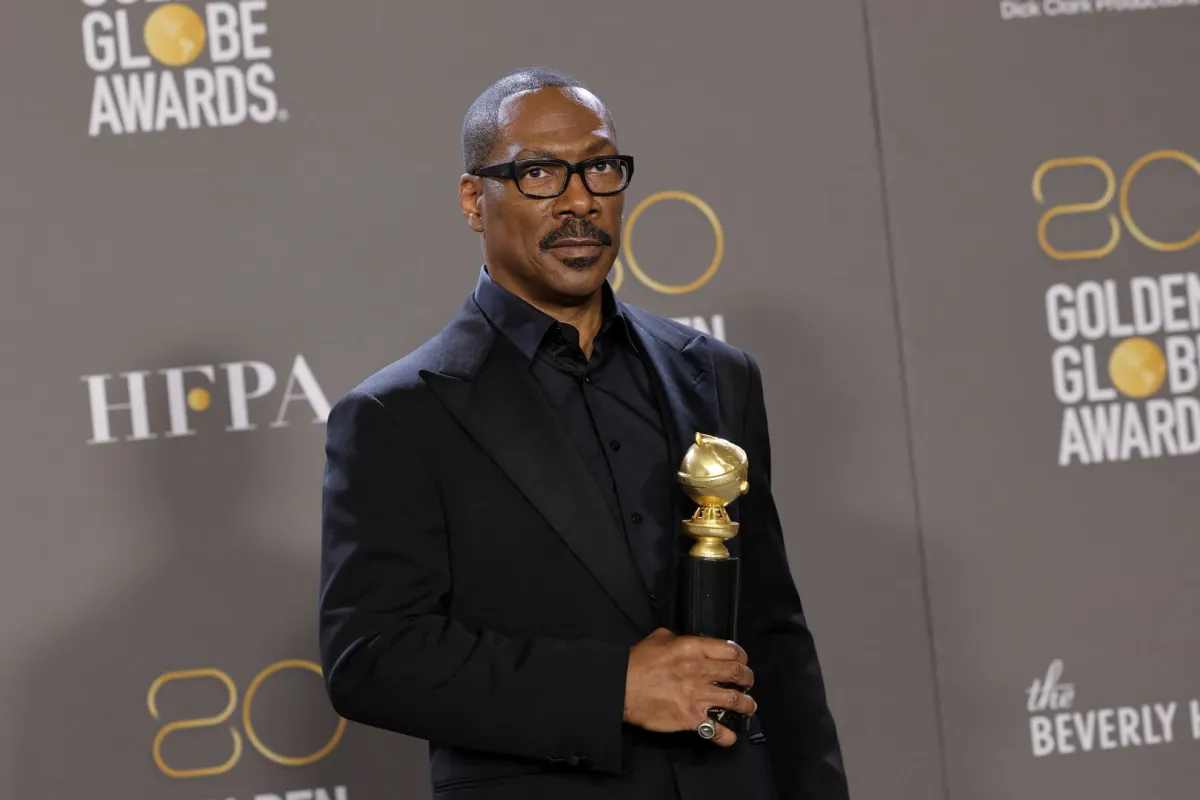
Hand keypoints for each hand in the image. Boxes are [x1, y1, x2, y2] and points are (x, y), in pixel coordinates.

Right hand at [622, 627, 756, 746]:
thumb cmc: (636, 662)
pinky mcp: (691, 718)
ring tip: (748, 707)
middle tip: (747, 684)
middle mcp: (700, 670)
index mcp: (693, 648)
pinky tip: (729, 736)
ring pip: (735, 701)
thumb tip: (683, 641)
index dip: (741, 657)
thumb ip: (676, 638)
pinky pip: (717, 730)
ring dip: (746, 705)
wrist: (620, 687)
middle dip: (747, 679)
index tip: (741, 662)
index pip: (732, 650)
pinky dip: (727, 735)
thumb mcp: (658, 638)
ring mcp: (697, 695)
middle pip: (738, 674)